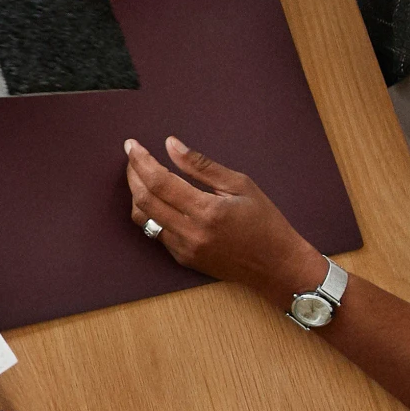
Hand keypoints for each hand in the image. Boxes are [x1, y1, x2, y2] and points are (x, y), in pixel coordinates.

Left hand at [124, 137, 325, 305]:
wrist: (277, 266)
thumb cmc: (264, 221)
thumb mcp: (240, 185)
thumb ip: (201, 165)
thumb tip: (170, 144)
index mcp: (207, 211)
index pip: (159, 181)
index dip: (141, 161)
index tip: (132, 145)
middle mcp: (191, 232)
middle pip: (144, 199)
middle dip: (133, 174)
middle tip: (133, 157)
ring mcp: (184, 248)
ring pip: (143, 218)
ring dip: (136, 194)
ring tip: (140, 175)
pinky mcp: (182, 258)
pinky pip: (155, 232)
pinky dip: (149, 212)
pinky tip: (156, 198)